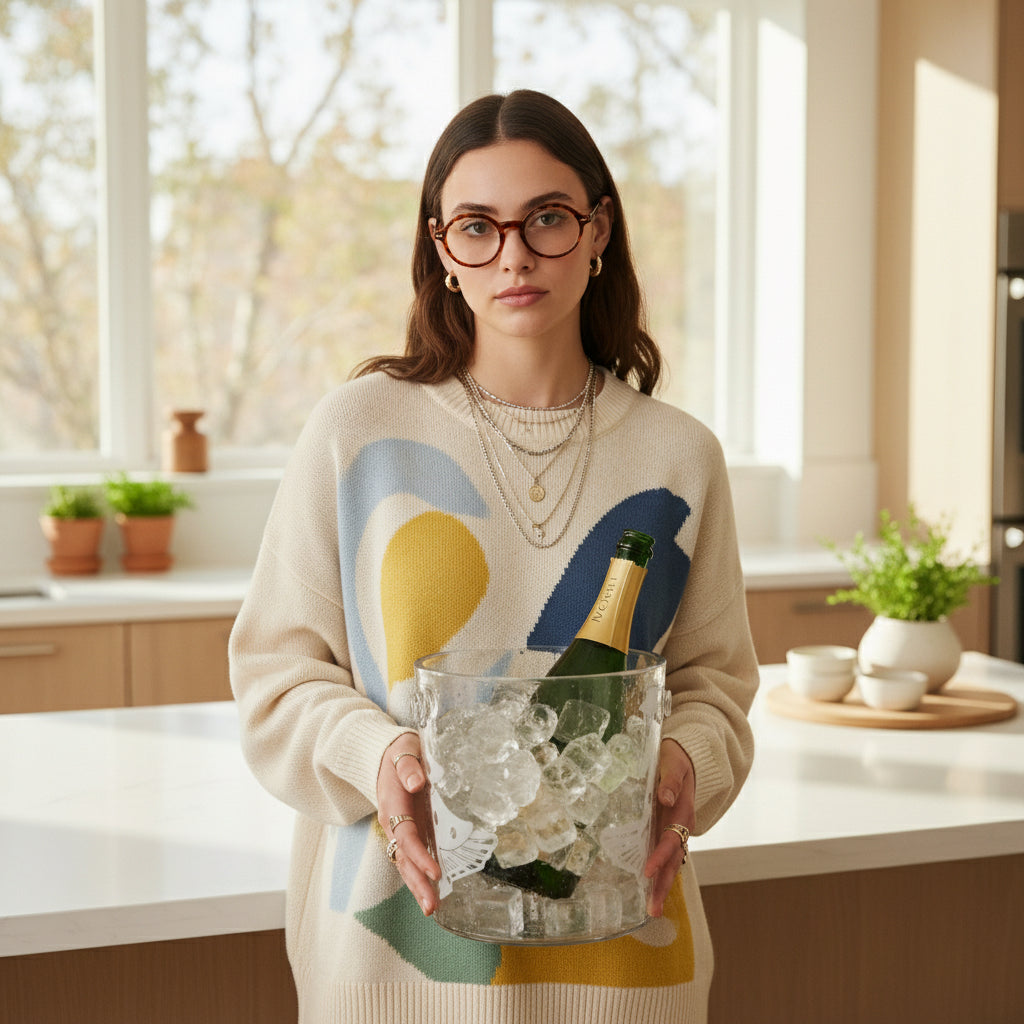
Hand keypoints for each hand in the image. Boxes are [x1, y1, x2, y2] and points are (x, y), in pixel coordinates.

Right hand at [377, 734, 440, 915]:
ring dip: (419, 886)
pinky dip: (421, 876)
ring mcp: (399, 830)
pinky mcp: (408, 832)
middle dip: (417, 883)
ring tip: (432, 908)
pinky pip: (413, 858)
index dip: (420, 856)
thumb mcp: (403, 752)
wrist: (384, 754)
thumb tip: (416, 782)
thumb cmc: (398, 753)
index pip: (406, 836)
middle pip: (404, 858)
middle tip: (432, 907)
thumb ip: (408, 767)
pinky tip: (433, 892)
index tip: (435, 872)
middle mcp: (393, 823)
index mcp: (392, 805)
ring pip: (406, 864)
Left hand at [642, 738, 695, 916]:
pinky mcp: (666, 829)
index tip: (647, 871)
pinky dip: (658, 872)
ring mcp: (674, 830)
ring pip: (669, 862)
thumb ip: (670, 780)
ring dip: (661, 885)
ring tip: (652, 909)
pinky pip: (664, 855)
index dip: (660, 856)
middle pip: (673, 860)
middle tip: (652, 910)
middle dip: (662, 885)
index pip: (671, 839)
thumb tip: (665, 797)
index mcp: (682, 812)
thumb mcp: (673, 763)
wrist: (687, 756)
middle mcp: (681, 826)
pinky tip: (647, 887)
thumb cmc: (677, 758)